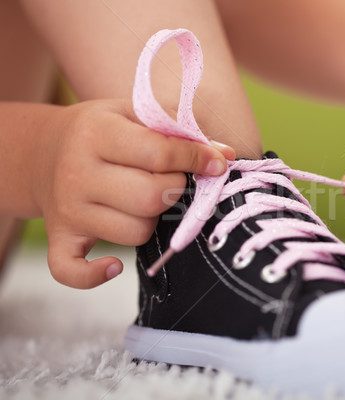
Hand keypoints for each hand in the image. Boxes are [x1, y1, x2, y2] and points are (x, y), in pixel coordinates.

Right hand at [35, 99, 234, 288]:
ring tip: (141, 202)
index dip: (197, 159)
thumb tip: (226, 156)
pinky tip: (113, 264)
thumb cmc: (102, 132)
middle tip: (171, 180)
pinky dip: (95, 274)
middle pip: (150, 198)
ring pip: (134, 233)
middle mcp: (77, 172)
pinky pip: (72, 271)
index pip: (159, 153)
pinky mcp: (60, 238)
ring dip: (151, 222)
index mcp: (96, 133)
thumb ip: (179, 129)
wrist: (42, 151)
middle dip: (175, 190)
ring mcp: (67, 209)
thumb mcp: (133, 113)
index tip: (216, 162)